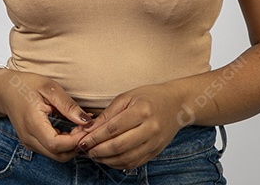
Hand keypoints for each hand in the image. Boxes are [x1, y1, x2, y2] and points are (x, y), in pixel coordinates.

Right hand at [0, 68, 94, 162]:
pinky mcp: (31, 143)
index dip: (76, 140)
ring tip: (80, 127)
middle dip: (77, 145)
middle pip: (58, 155)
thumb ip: (68, 106)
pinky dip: (64, 145)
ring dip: (72, 146)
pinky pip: (51, 151)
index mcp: (32, 123)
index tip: (88, 126)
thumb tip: (86, 121)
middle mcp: (29, 138)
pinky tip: (71, 130)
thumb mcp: (50, 88)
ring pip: (56, 156)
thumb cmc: (27, 85)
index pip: (56, 145)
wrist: (5, 90)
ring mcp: (29, 143)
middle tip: (86, 127)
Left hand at [68, 83, 185, 168]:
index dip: (95, 137)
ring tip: (94, 155)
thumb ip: (108, 114)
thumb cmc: (149, 97)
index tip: (82, 140)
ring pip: (126, 158)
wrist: (177, 105)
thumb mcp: (127, 97)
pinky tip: (108, 159)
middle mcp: (151, 129)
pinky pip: (134, 163)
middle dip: (98, 150)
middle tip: (85, 150)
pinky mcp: (156, 152)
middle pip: (119, 146)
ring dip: (106, 160)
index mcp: (142, 111)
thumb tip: (88, 129)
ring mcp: (155, 143)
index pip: (114, 128)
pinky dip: (118, 164)